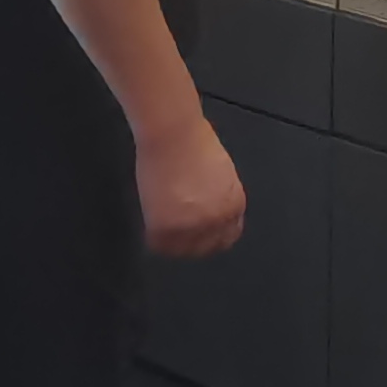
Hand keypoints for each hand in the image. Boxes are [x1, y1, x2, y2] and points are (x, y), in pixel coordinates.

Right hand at [136, 117, 249, 257]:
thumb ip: (218, 195)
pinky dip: (154, 238)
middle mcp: (217, 220)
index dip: (213, 236)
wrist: (173, 135)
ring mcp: (191, 227)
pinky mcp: (165, 228)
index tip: (202, 235)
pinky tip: (152, 227)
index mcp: (234, 204)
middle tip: (180, 235)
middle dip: (194, 243)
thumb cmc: (194, 139)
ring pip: (182, 251)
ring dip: (174, 243)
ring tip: (165, 231)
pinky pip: (159, 245)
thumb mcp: (221, 172)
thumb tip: (208, 206)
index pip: (228, 235)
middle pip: (208, 247)